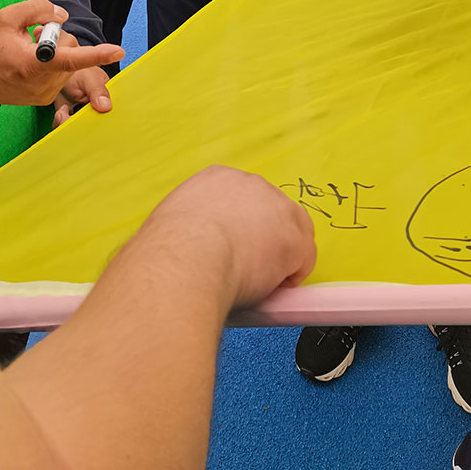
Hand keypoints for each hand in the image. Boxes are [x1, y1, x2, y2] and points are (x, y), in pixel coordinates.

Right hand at [0, 0, 119, 107]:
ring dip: (56, 52)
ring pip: (68, 63)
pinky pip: (61, 75)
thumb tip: (63, 16)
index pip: (69, 58)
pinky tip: (32, 62)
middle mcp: (42, 83)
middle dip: (60, 38)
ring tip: (30, 49)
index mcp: (33, 63)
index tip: (118, 51)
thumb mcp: (8, 17)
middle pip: (71, 52)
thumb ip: (38, 10)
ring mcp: (44, 94)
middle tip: (35, 34)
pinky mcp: (43, 99)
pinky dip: (52, 65)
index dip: (96, 54)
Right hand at [146, 166, 316, 307]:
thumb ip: (190, 229)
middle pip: (269, 212)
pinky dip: (290, 278)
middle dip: (262, 239)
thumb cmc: (167, 252)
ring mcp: (277, 208)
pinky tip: (269, 291)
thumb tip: (187, 252)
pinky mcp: (294, 238)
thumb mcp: (172, 226)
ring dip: (278, 257)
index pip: (241, 201)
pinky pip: (303, 261)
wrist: (186, 259)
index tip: (231, 249)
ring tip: (255, 283)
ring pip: (291, 234)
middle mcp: (251, 184)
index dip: (240, 228)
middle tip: (243, 269)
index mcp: (217, 179)